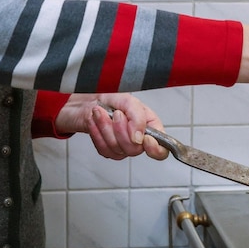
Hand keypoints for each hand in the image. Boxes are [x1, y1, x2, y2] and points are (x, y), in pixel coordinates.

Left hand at [53, 93, 168, 160]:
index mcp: (150, 126)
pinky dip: (97, 133)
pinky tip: (95, 121)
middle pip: (135, 149)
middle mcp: (138, 139)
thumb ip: (138, 117)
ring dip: (105, 128)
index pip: (161, 149)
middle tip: (116, 114)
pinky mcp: (107, 150)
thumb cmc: (110, 97)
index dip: (155, 149)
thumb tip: (139, 138)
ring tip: (101, 112)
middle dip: (121, 130)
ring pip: (117, 149)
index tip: (145, 139)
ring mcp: (122, 146)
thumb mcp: (128, 100)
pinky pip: (104, 149)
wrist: (87, 101)